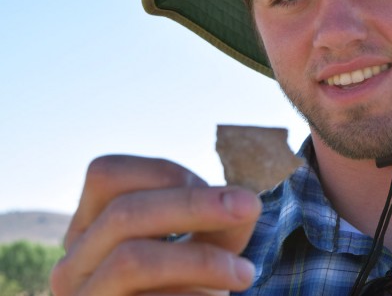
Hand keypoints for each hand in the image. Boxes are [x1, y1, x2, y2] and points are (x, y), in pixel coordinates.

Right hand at [50, 155, 260, 294]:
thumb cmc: (191, 287)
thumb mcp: (203, 245)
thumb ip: (217, 220)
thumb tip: (243, 203)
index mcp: (90, 229)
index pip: (105, 174)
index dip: (166, 174)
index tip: (214, 193)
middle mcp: (73, 263)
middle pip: (123, 213)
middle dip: (195, 205)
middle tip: (250, 206)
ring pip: (131, 260)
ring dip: (200, 259)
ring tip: (244, 272)